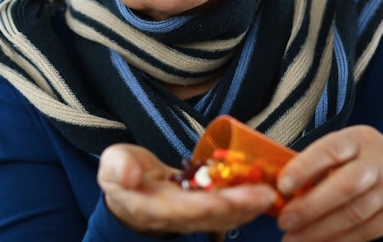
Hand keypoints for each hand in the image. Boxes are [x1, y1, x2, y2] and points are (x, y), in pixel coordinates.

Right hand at [97, 143, 276, 235]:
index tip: (232, 196)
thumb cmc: (120, 172)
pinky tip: (260, 192)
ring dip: (248, 208)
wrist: (126, 190)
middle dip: (239, 207)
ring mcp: (189, 217)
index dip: (209, 204)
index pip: (183, 209)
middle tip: (266, 194)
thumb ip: (119, 168)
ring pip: (222, 218)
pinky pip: (224, 211)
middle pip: (210, 217)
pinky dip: (244, 203)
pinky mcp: (200, 211)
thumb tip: (129, 176)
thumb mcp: (112, 163)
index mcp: (151, 206)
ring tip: (270, 194)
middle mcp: (174, 217)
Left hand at [276, 125, 382, 241]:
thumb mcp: (343, 149)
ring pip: (353, 214)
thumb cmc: (360, 160)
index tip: (282, 186)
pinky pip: (363, 232)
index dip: (305, 168)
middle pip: (345, 186)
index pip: (329, 151)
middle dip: (311, 206)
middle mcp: (376, 163)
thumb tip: (279, 187)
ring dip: (319, 229)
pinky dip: (337, 240)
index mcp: (357, 140)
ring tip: (292, 237)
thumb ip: (317, 163)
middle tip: (284, 220)